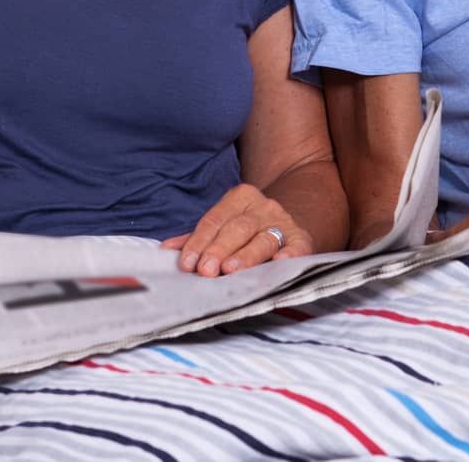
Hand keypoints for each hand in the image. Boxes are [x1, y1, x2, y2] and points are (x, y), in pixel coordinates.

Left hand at [162, 183, 312, 276]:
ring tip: (231, 270)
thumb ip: (198, 237)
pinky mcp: (301, 240)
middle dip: (219, 249)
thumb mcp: (224, 225)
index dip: (199, 241)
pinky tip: (279, 262)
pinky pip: (296, 247)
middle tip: (206, 270)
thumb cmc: (247, 229)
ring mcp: (284, 222)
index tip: (187, 263)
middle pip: (238, 228)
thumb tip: (167, 249)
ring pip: (263, 239)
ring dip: (246, 255)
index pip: (215, 220)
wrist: (290, 222)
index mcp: (240, 198)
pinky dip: (288, 255)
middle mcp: (264, 207)